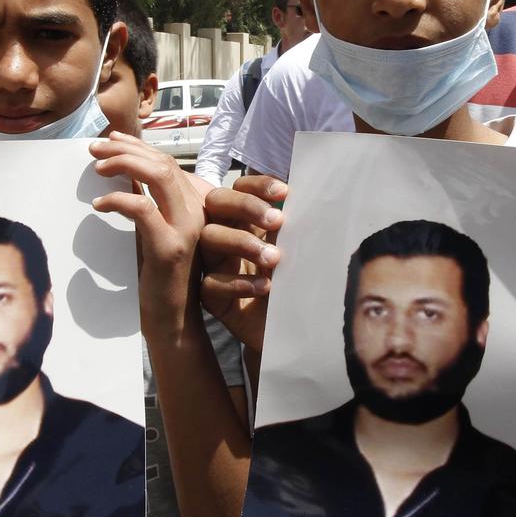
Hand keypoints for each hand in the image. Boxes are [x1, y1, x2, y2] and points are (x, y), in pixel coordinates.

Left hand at [90, 132, 205, 316]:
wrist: (173, 318)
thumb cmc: (159, 275)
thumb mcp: (153, 231)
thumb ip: (148, 203)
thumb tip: (124, 175)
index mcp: (193, 205)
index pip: (166, 161)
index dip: (137, 146)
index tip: (110, 140)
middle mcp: (196, 212)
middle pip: (162, 162)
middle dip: (125, 149)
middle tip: (95, 148)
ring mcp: (186, 228)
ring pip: (158, 176)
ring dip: (123, 164)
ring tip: (97, 167)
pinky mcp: (169, 247)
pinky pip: (142, 209)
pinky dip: (117, 200)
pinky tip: (99, 205)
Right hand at [198, 174, 284, 350]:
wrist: (298, 330)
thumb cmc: (299, 284)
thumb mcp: (301, 248)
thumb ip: (295, 223)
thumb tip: (306, 190)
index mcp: (247, 220)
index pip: (240, 188)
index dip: (257, 185)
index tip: (285, 192)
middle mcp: (228, 237)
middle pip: (216, 204)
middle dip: (245, 206)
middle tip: (277, 220)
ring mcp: (216, 266)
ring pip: (208, 239)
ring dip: (242, 243)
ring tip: (275, 259)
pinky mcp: (213, 299)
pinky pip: (210, 283)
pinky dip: (238, 282)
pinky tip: (265, 287)